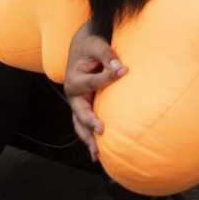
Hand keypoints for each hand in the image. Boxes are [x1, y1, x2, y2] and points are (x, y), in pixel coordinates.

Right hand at [63, 24, 125, 161]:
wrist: (80, 48)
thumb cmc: (90, 46)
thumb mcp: (97, 45)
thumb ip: (107, 55)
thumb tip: (120, 67)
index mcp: (75, 78)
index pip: (94, 81)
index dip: (109, 77)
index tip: (125, 70)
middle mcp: (73, 95)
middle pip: (80, 112)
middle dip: (90, 122)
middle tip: (101, 130)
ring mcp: (77, 104)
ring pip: (79, 124)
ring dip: (88, 139)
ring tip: (97, 154)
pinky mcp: (83, 108)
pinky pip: (84, 126)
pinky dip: (89, 138)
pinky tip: (97, 153)